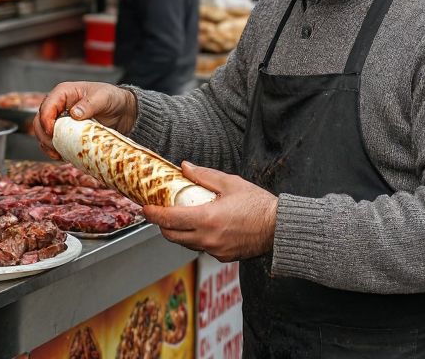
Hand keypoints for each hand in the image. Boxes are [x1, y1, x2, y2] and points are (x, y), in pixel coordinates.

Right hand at [31, 81, 137, 159]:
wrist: (122, 111)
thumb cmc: (112, 98)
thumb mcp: (104, 97)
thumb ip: (89, 104)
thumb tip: (74, 113)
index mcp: (64, 93)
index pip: (47, 105)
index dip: (46, 119)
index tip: (51, 132)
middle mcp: (58, 106)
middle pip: (39, 120)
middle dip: (43, 135)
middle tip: (54, 147)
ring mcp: (60, 120)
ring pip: (42, 133)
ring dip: (47, 145)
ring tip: (58, 154)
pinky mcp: (65, 132)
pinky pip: (52, 142)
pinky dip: (54, 150)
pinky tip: (62, 156)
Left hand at [141, 163, 276, 261]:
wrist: (279, 227)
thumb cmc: (258, 204)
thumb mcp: (230, 183)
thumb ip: (204, 175)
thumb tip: (185, 167)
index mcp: (207, 219)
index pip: (169, 220)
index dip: (153, 214)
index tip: (146, 209)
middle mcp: (208, 239)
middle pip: (172, 236)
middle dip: (162, 225)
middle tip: (161, 213)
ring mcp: (215, 250)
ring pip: (186, 244)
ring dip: (179, 233)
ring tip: (181, 218)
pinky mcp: (223, 257)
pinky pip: (202, 248)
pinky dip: (197, 239)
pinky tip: (204, 227)